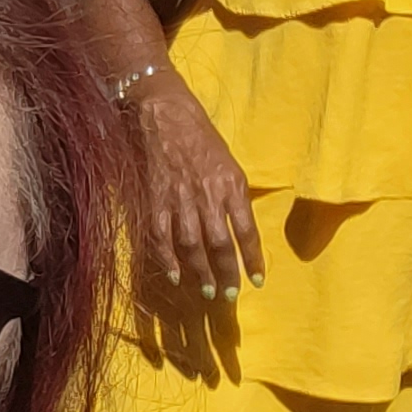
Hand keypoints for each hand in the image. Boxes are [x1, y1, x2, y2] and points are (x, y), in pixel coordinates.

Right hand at [127, 84, 264, 304]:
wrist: (164, 115)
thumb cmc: (200, 137)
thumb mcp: (229, 164)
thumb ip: (233, 196)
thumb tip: (237, 227)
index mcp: (231, 186)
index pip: (246, 231)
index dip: (252, 259)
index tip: (257, 281)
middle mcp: (207, 196)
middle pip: (219, 244)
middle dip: (226, 273)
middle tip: (229, 296)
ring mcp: (179, 200)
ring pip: (191, 245)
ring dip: (200, 272)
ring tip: (208, 291)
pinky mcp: (154, 199)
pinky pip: (161, 236)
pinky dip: (168, 259)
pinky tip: (175, 276)